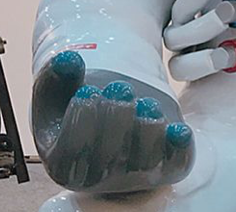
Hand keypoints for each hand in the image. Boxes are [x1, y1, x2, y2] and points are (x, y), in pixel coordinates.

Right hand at [32, 51, 193, 192]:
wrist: (113, 108)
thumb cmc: (83, 99)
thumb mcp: (59, 88)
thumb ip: (56, 74)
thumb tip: (68, 59)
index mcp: (64, 163)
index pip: (72, 151)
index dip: (82, 120)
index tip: (89, 91)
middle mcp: (99, 177)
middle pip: (109, 158)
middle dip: (117, 119)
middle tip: (121, 89)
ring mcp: (134, 175)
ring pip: (144, 162)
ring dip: (147, 129)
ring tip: (146, 102)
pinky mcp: (165, 166)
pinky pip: (175, 163)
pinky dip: (178, 148)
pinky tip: (178, 130)